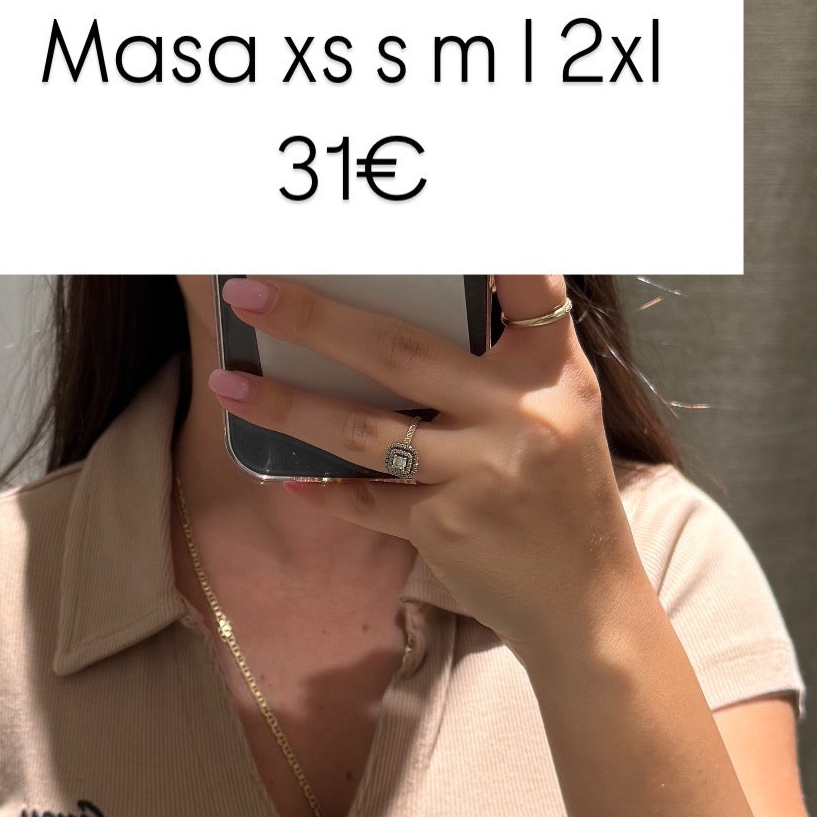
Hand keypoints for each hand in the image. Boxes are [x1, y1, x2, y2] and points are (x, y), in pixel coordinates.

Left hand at [210, 274, 646, 663]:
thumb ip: (506, 358)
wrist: (587, 602)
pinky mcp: (449, 527)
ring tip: (229, 384)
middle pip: (398, 351)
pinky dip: (324, 491)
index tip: (421, 214)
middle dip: (312, 318)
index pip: (528, 287)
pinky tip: (286, 478)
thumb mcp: (560, 411)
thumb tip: (401, 312)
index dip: (490, 246)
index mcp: (552, 371)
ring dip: (286, 405)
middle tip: (247, 293)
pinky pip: (367, 501)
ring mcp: (483, 472)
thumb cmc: (562, 493)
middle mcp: (521, 413)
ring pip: (363, 430)